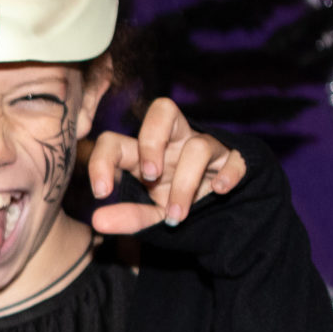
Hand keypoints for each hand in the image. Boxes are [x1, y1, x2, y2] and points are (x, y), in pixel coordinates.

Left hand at [85, 97, 246, 234]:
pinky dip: (228, 173)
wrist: (222, 216)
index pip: (115, 141)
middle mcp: (175, 143)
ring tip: (176, 216)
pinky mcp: (235, 160)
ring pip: (199, 145)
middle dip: (152, 141)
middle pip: (163, 110)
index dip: (102, 160)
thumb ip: (128, 217)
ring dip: (185, 184)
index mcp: (144, 154)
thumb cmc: (177, 207)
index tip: (102, 193)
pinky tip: (220, 191)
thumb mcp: (151, 217)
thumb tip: (97, 222)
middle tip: (149, 176)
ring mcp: (207, 148)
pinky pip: (235, 159)